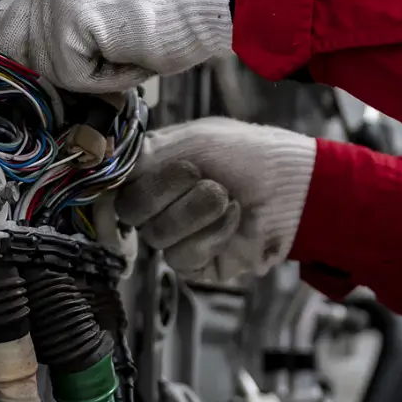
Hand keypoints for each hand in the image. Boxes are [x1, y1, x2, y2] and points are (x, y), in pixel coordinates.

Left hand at [0, 0, 246, 92]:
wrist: (209, 1)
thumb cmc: (168, 17)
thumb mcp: (100, 23)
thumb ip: (63, 37)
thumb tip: (28, 71)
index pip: (8, 23)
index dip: (19, 56)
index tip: (31, 76)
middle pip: (15, 47)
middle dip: (52, 70)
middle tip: (100, 64)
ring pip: (48, 67)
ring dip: (90, 75)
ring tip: (128, 49)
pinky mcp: (71, 16)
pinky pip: (73, 74)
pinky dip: (107, 77)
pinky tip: (132, 51)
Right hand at [114, 118, 316, 282]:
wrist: (297, 186)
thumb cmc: (248, 153)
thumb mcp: (193, 138)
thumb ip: (144, 153)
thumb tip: (103, 163)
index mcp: (149, 171)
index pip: (111, 183)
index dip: (119, 182)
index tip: (132, 175)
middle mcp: (155, 204)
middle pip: (129, 211)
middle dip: (165, 191)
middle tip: (200, 176)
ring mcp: (173, 235)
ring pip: (155, 236)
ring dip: (196, 212)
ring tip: (226, 196)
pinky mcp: (195, 263)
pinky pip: (181, 257)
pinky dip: (211, 235)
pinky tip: (233, 217)